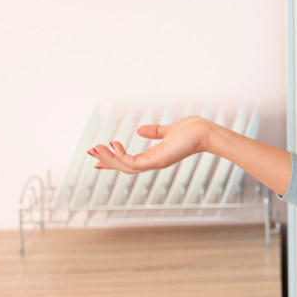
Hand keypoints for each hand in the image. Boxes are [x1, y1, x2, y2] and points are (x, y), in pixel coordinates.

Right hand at [88, 116, 212, 173]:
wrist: (205, 132)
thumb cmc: (192, 131)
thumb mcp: (168, 130)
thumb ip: (154, 132)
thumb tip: (140, 130)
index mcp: (154, 156)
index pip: (129, 161)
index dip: (114, 159)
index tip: (98, 157)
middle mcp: (153, 162)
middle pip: (124, 166)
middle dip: (107, 161)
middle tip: (91, 153)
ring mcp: (154, 163)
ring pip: (125, 166)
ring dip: (109, 158)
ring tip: (96, 148)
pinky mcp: (157, 161)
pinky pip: (132, 162)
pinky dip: (120, 156)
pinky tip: (112, 145)